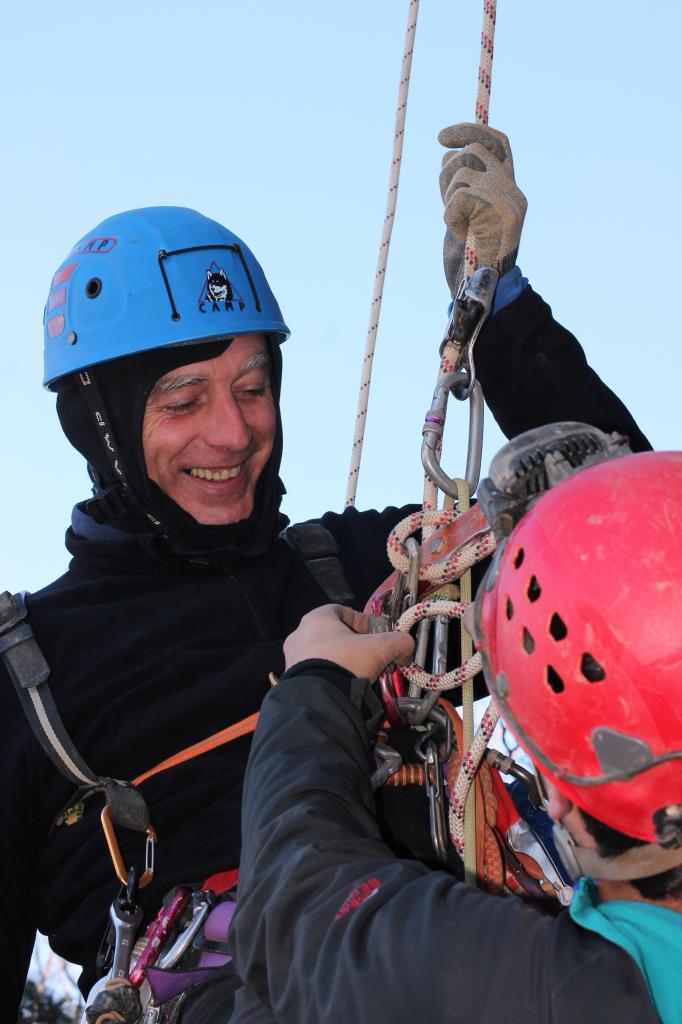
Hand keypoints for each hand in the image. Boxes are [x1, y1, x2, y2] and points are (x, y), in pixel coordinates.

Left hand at [284, 605, 413, 682]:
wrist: (318, 699)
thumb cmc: (347, 661)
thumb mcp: (381, 648)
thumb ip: (399, 642)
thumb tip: (406, 650)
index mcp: (316, 618)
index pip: (341, 610)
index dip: (362, 620)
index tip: (375, 635)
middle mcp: (300, 634)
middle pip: (333, 634)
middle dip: (354, 645)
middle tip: (371, 657)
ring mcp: (293, 658)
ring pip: (324, 654)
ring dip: (342, 661)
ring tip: (359, 675)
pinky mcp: (292, 679)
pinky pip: (316, 672)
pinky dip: (330, 676)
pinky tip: (344, 686)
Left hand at [439, 123, 526, 294]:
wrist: (485, 290)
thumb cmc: (471, 256)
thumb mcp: (468, 213)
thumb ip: (466, 184)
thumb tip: (449, 152)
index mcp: (509, 187)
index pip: (497, 142)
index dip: (469, 130)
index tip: (442, 137)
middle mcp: (513, 190)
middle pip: (475, 150)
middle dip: (448, 169)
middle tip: (443, 196)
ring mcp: (508, 200)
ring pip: (464, 172)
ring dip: (447, 195)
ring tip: (455, 222)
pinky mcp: (500, 214)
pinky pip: (460, 197)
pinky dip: (449, 214)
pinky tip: (457, 232)